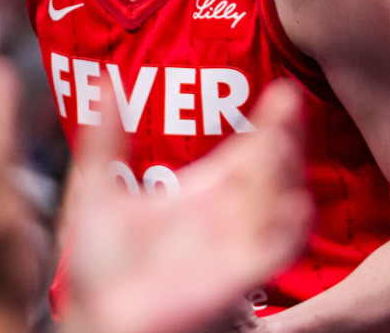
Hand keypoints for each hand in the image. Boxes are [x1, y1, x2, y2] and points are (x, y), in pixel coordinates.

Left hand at [67, 80, 312, 332]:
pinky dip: (290, 229)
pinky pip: (277, 252)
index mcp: (202, 194)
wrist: (96, 314)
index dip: (268, 123)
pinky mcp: (237, 277)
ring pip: (279, 202)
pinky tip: (293, 201)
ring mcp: (235, 246)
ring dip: (287, 172)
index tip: (281, 91)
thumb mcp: (98, 187)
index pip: (248, 151)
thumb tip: (102, 80)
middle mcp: (226, 217)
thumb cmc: (100, 266)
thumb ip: (106, 137)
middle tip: (287, 101)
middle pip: (271, 169)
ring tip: (283, 139)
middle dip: (283, 136)